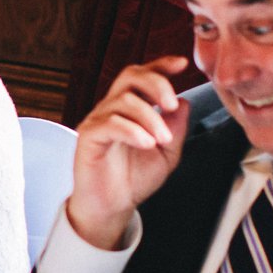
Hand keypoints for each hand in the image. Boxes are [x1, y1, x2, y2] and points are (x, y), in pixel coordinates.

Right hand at [64, 56, 191, 248]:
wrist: (112, 208)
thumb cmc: (134, 180)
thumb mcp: (167, 154)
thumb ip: (176, 129)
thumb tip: (184, 103)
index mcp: (131, 109)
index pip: (142, 76)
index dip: (161, 65)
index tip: (181, 65)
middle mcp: (113, 109)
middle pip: (130, 76)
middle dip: (156, 83)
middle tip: (170, 105)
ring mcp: (98, 121)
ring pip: (124, 100)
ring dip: (149, 117)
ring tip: (161, 140)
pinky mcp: (89, 138)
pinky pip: (110, 123)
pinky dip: (132, 130)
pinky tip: (146, 143)